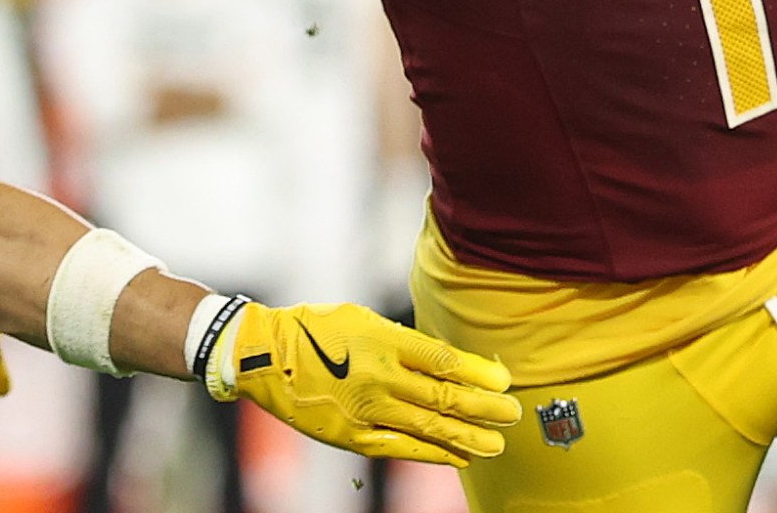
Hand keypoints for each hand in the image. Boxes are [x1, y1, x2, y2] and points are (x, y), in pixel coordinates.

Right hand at [212, 302, 517, 467]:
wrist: (263, 356)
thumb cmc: (315, 329)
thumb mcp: (361, 318)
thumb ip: (401, 341)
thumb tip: (445, 361)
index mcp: (383, 341)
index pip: (444, 361)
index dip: (479, 374)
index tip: (504, 381)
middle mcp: (379, 377)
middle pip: (444, 397)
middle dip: (484, 408)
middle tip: (512, 414)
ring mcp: (366, 410)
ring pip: (429, 427)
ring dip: (468, 437)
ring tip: (497, 445)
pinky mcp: (352, 436)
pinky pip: (401, 448)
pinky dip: (433, 454)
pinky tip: (457, 457)